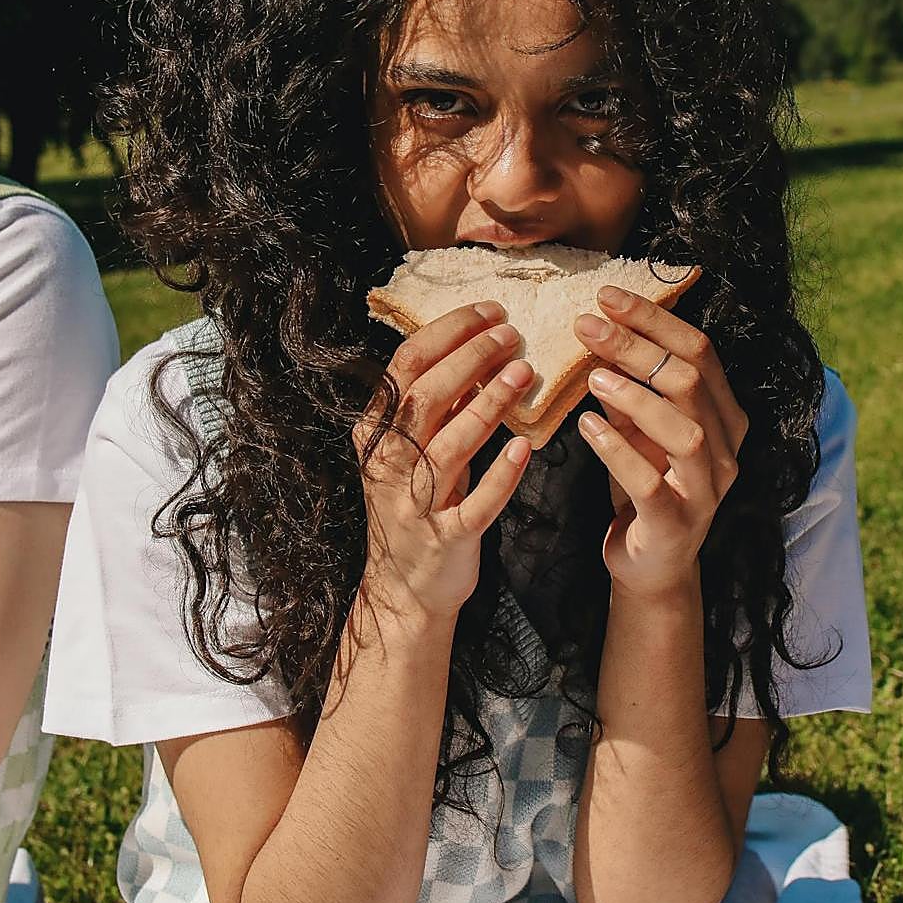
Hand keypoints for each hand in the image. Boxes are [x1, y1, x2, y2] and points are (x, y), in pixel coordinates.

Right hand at [354, 302, 533, 619]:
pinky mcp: (446, 538)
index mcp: (377, 432)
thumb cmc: (417, 506)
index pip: (406, 366)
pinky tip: (524, 449)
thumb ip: (439, 406)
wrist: (405, 589)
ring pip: (450, 445)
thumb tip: (477, 351)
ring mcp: (415, 503)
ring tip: (522, 372)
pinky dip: (500, 477)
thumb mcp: (415, 450)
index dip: (449, 333)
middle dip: (470, 358)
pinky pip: (475, 505)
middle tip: (510, 334)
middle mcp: (389, 463)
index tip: (490, 313)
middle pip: (426, 397)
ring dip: (487, 405)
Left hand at [572, 285, 748, 600]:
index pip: (700, 351)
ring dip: (634, 397)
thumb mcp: (639, 429)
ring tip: (591, 377)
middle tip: (586, 326)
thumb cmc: (645, 486)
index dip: (654, 319)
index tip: (607, 297)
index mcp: (724, 416)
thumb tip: (601, 332)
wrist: (651, 564)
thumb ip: (631, 388)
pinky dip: (616, 450)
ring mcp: (706, 489)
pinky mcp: (676, 524)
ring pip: (683, 430)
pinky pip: (649, 482)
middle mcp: (726, 448)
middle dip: (637, 346)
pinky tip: (588, 427)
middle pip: (691, 381)